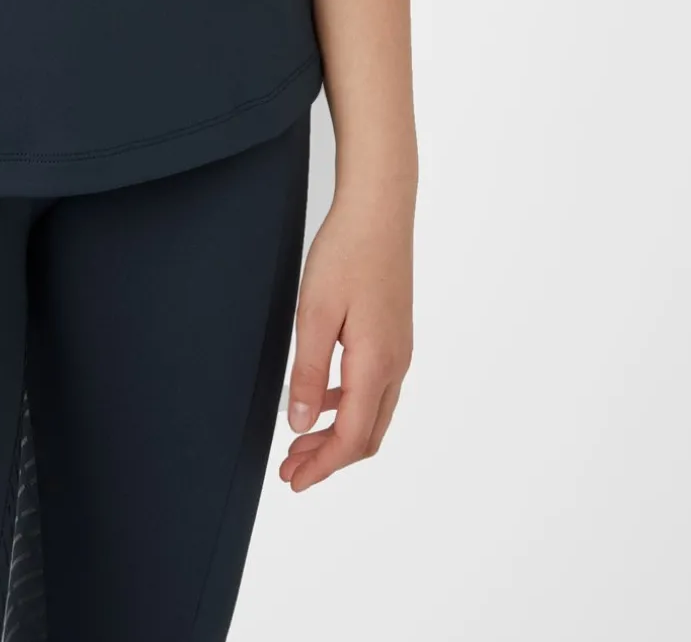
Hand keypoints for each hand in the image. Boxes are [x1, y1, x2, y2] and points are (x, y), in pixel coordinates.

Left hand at [279, 184, 412, 490]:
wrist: (379, 209)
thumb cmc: (347, 253)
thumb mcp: (315, 313)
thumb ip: (309, 373)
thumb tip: (301, 425)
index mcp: (376, 364)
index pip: (352, 438)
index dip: (323, 466)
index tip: (294, 481)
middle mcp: (396, 364)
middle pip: (367, 434)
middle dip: (330, 458)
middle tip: (291, 470)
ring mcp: (399, 350)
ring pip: (372, 413)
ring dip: (338, 434)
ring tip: (300, 442)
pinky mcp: (394, 336)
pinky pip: (374, 388)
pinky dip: (347, 406)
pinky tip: (321, 399)